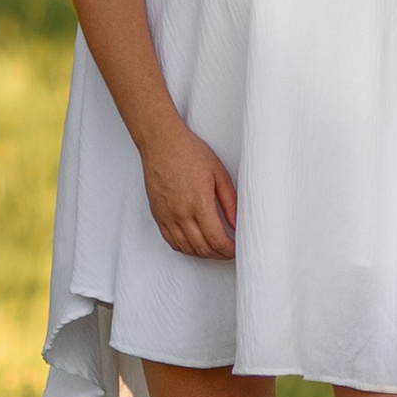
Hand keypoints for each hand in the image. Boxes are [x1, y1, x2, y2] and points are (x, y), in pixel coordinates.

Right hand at [142, 122, 237, 260]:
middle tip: (229, 251)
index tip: (236, 248)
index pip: (216, 240)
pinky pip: (171, 240)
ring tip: (214, 250)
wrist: (161, 143)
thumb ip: (230, 201)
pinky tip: (194, 244)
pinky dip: (185, 247)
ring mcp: (167, 216)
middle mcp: (181, 214)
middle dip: (218, 254)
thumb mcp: (219, 174)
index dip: (228, 250)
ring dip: (203, 253)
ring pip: (186, 248)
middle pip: (202, 248)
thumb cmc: (189, 152)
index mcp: (199, 204)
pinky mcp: (158, 214)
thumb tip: (237, 223)